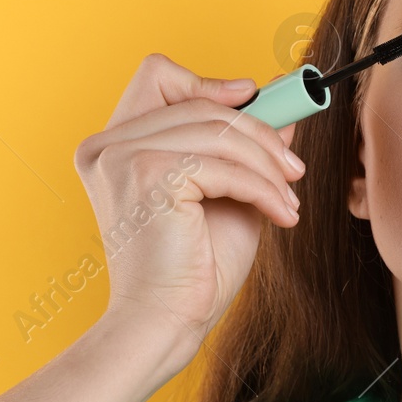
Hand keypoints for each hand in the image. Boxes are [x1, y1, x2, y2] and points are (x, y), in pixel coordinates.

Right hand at [74, 53, 305, 355]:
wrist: (166, 324)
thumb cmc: (191, 270)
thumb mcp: (226, 195)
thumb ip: (243, 154)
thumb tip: (284, 118)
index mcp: (114, 146)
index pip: (157, 77)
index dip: (208, 83)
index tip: (253, 100)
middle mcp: (108, 145)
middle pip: (202, 105)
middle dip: (260, 135)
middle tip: (293, 170)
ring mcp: (122, 157)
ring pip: (219, 131)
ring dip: (268, 166)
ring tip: (290, 200)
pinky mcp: (147, 176)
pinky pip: (225, 166)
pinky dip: (263, 189)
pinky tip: (281, 215)